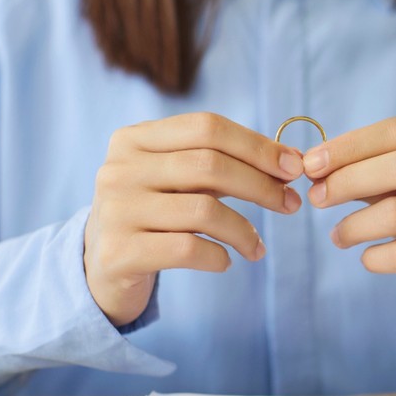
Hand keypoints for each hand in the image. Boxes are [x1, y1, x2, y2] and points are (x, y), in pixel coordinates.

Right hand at [85, 113, 304, 326]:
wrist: (101, 267)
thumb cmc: (156, 215)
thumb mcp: (180, 180)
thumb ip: (225, 164)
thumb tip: (291, 161)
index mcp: (134, 139)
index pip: (207, 128)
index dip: (257, 146)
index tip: (293, 167)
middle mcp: (119, 169)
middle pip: (210, 165)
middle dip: (261, 185)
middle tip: (291, 204)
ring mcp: (115, 210)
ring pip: (203, 210)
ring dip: (244, 230)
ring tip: (256, 247)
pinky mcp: (118, 252)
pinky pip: (188, 250)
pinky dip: (219, 257)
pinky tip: (226, 261)